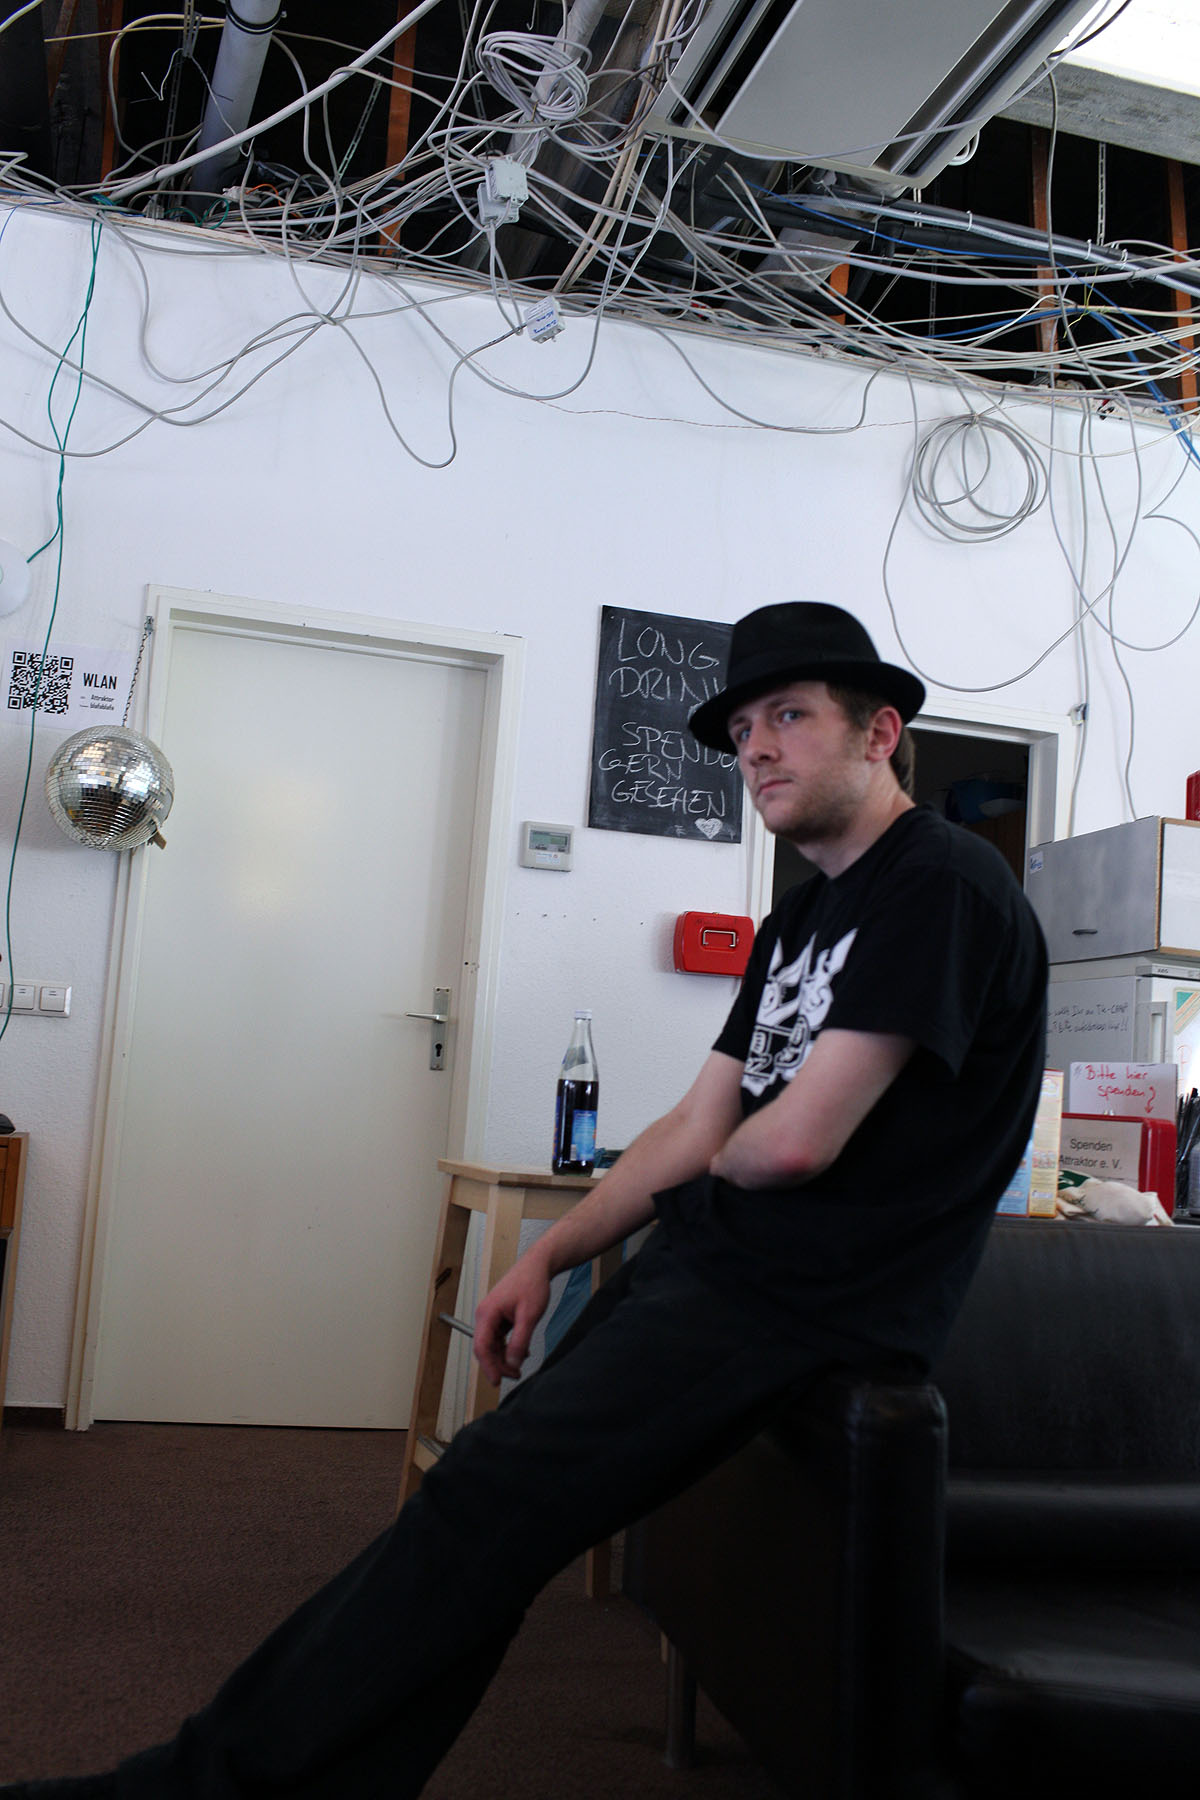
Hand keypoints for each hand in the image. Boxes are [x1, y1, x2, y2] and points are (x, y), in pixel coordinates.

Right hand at [473, 1254, 551, 1384]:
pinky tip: (521, 1351)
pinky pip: (499, 1337)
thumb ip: (520, 1341)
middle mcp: (485, 1315)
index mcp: (487, 1313)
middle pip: (485, 1348)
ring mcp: (491, 1316)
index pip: (481, 1346)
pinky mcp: (499, 1316)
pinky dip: (508, 1347)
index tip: (497, 1382)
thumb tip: (512, 1364)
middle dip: (498, 1364)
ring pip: (492, 1344)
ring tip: (519, 1366)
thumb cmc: (532, 1284)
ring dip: (504, 1357)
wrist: (537, 1265)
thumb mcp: (529, 1316)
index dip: (488, 1366)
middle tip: (515, 1375)